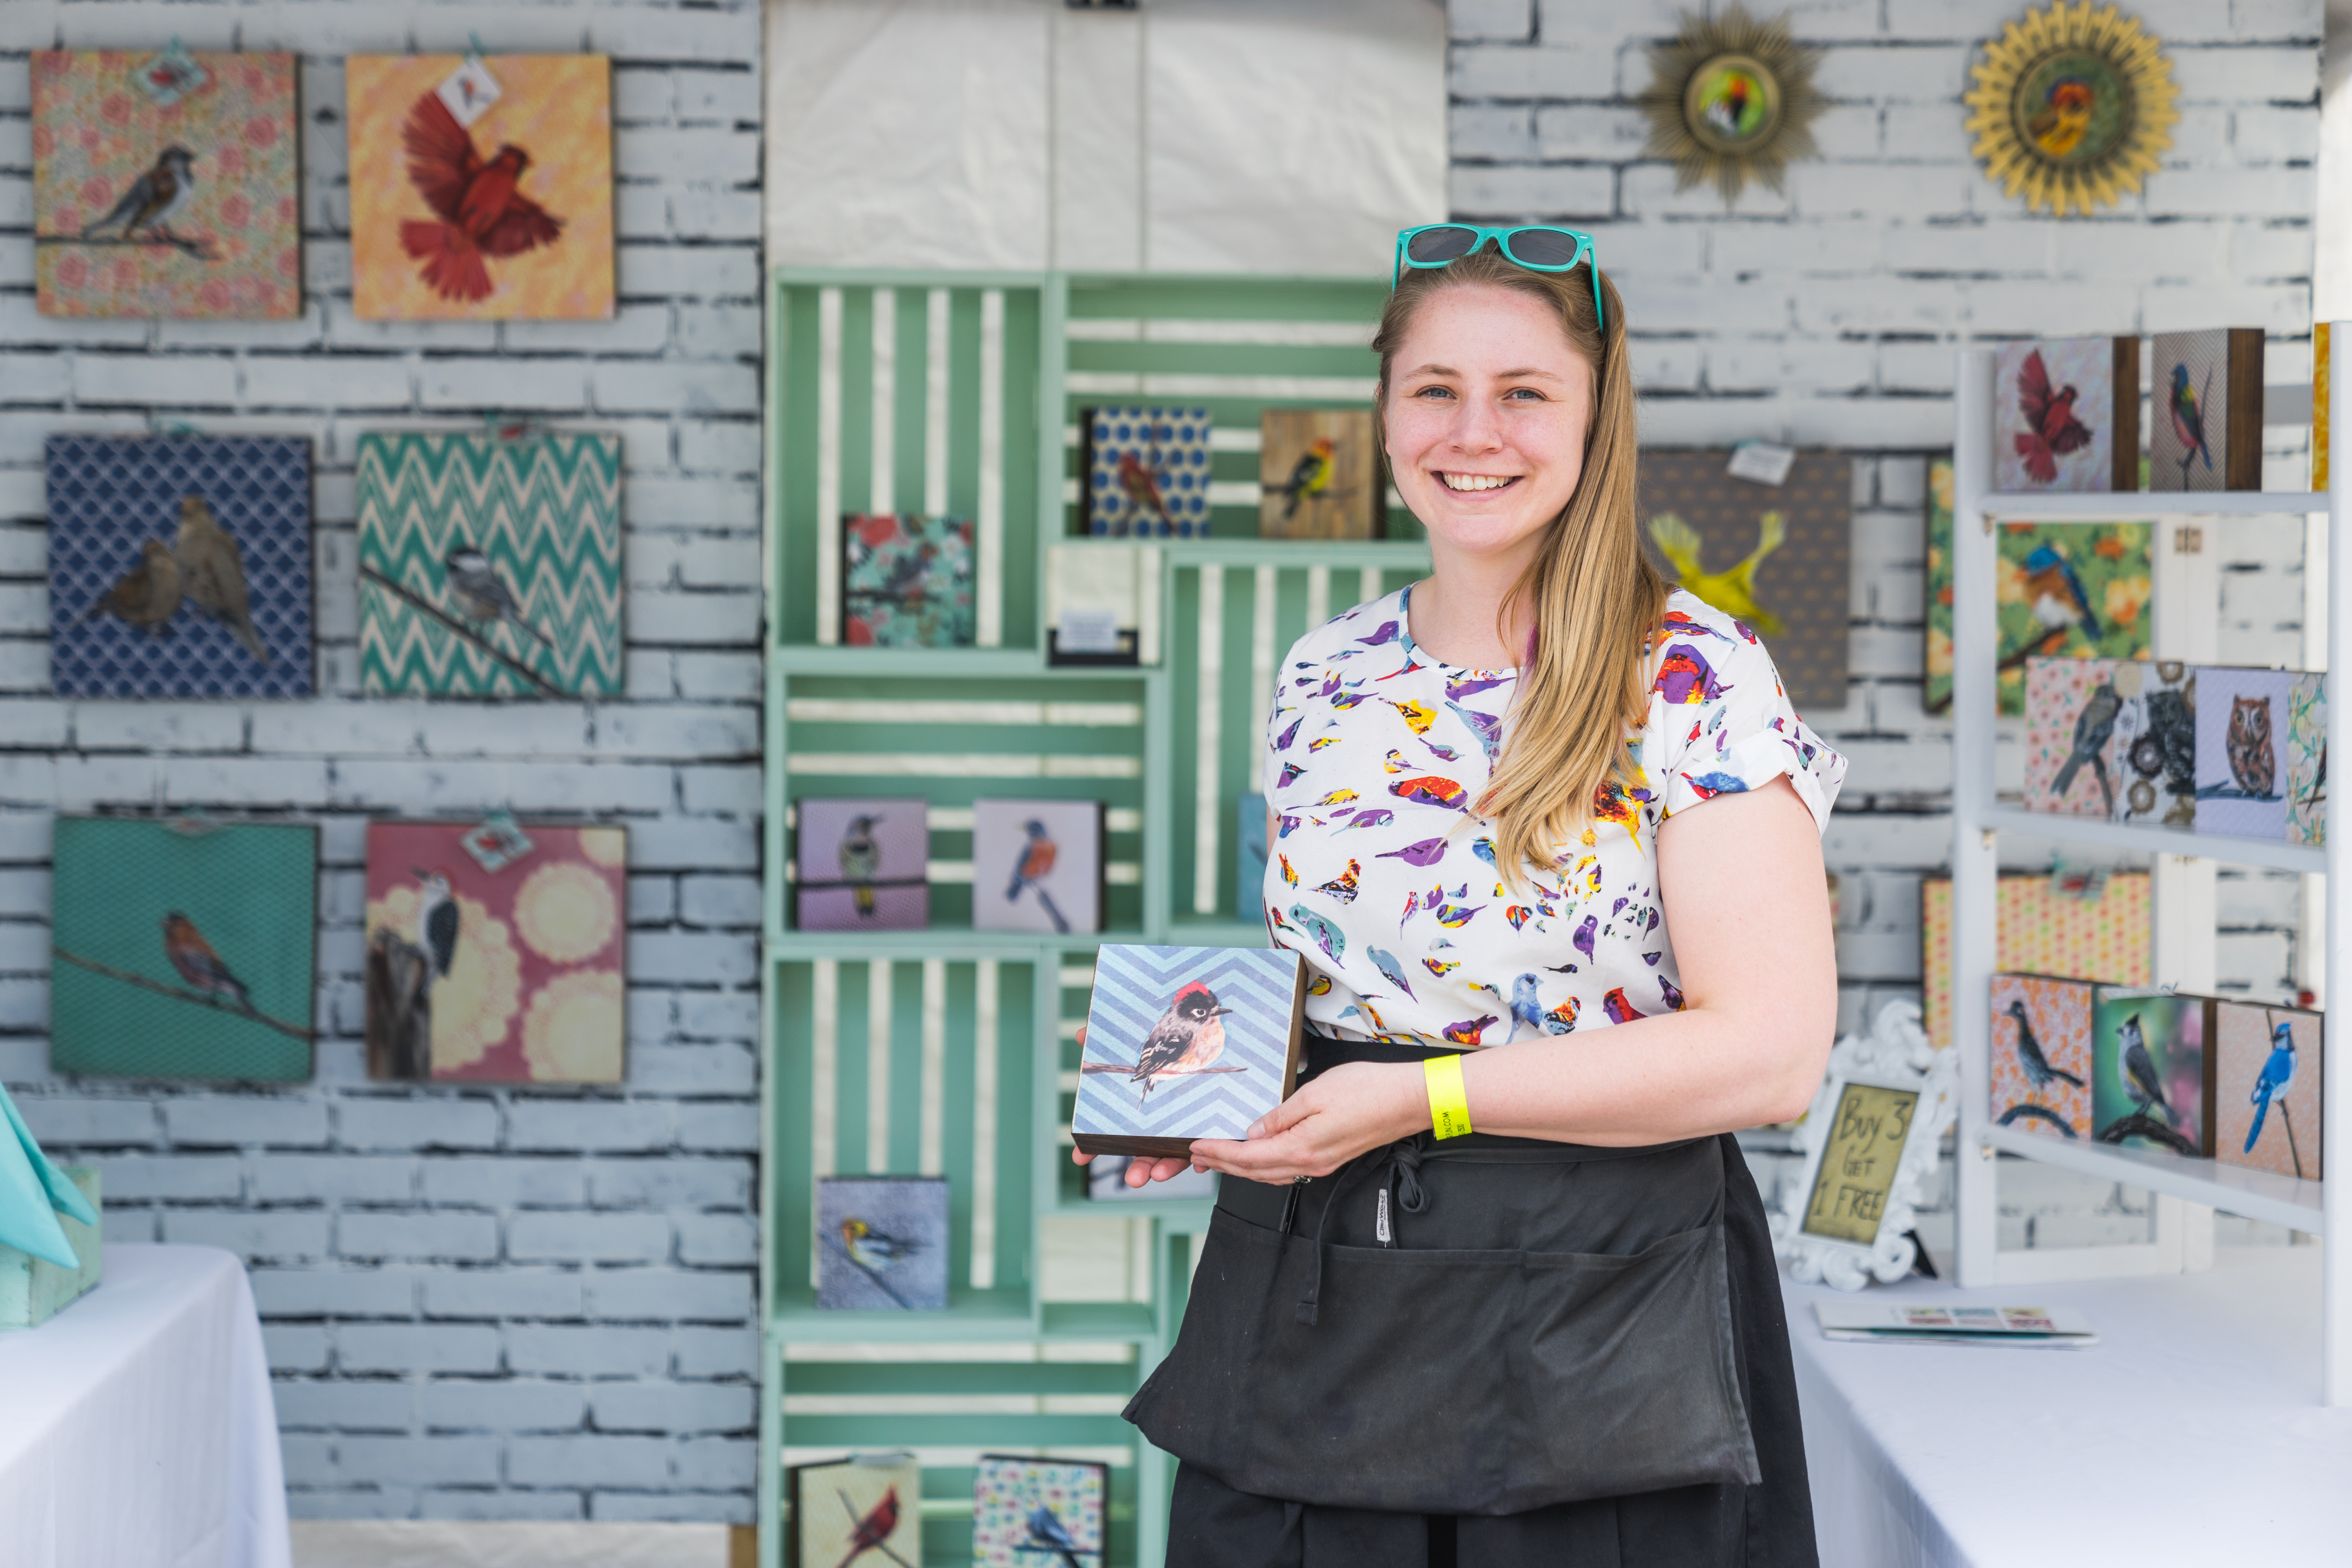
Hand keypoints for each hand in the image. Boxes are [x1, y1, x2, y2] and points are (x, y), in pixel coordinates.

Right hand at [1068, 1023, 1202, 1188]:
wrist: (1209, 1036)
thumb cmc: (1169, 1045)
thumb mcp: (1138, 1041)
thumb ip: (1108, 1039)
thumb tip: (1080, 1035)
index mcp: (1142, 1111)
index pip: (1116, 1132)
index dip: (1096, 1145)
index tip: (1080, 1157)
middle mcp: (1162, 1124)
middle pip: (1146, 1151)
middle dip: (1138, 1167)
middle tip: (1132, 1179)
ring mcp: (1186, 1128)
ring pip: (1174, 1155)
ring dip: (1166, 1168)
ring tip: (1157, 1175)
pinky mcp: (1210, 1128)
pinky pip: (1206, 1148)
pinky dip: (1202, 1158)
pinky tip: (1199, 1164)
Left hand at [1188, 1059, 1426, 1183]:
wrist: (1409, 1100)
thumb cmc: (1368, 1091)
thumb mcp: (1315, 1093)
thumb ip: (1280, 1116)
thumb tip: (1254, 1130)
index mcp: (1301, 1148)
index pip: (1248, 1157)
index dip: (1218, 1153)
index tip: (1195, 1147)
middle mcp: (1310, 1163)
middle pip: (1255, 1171)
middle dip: (1223, 1164)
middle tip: (1196, 1157)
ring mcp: (1322, 1163)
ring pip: (1271, 1173)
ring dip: (1242, 1168)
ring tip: (1219, 1159)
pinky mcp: (1332, 1157)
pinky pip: (1288, 1168)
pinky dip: (1264, 1166)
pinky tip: (1259, 1156)